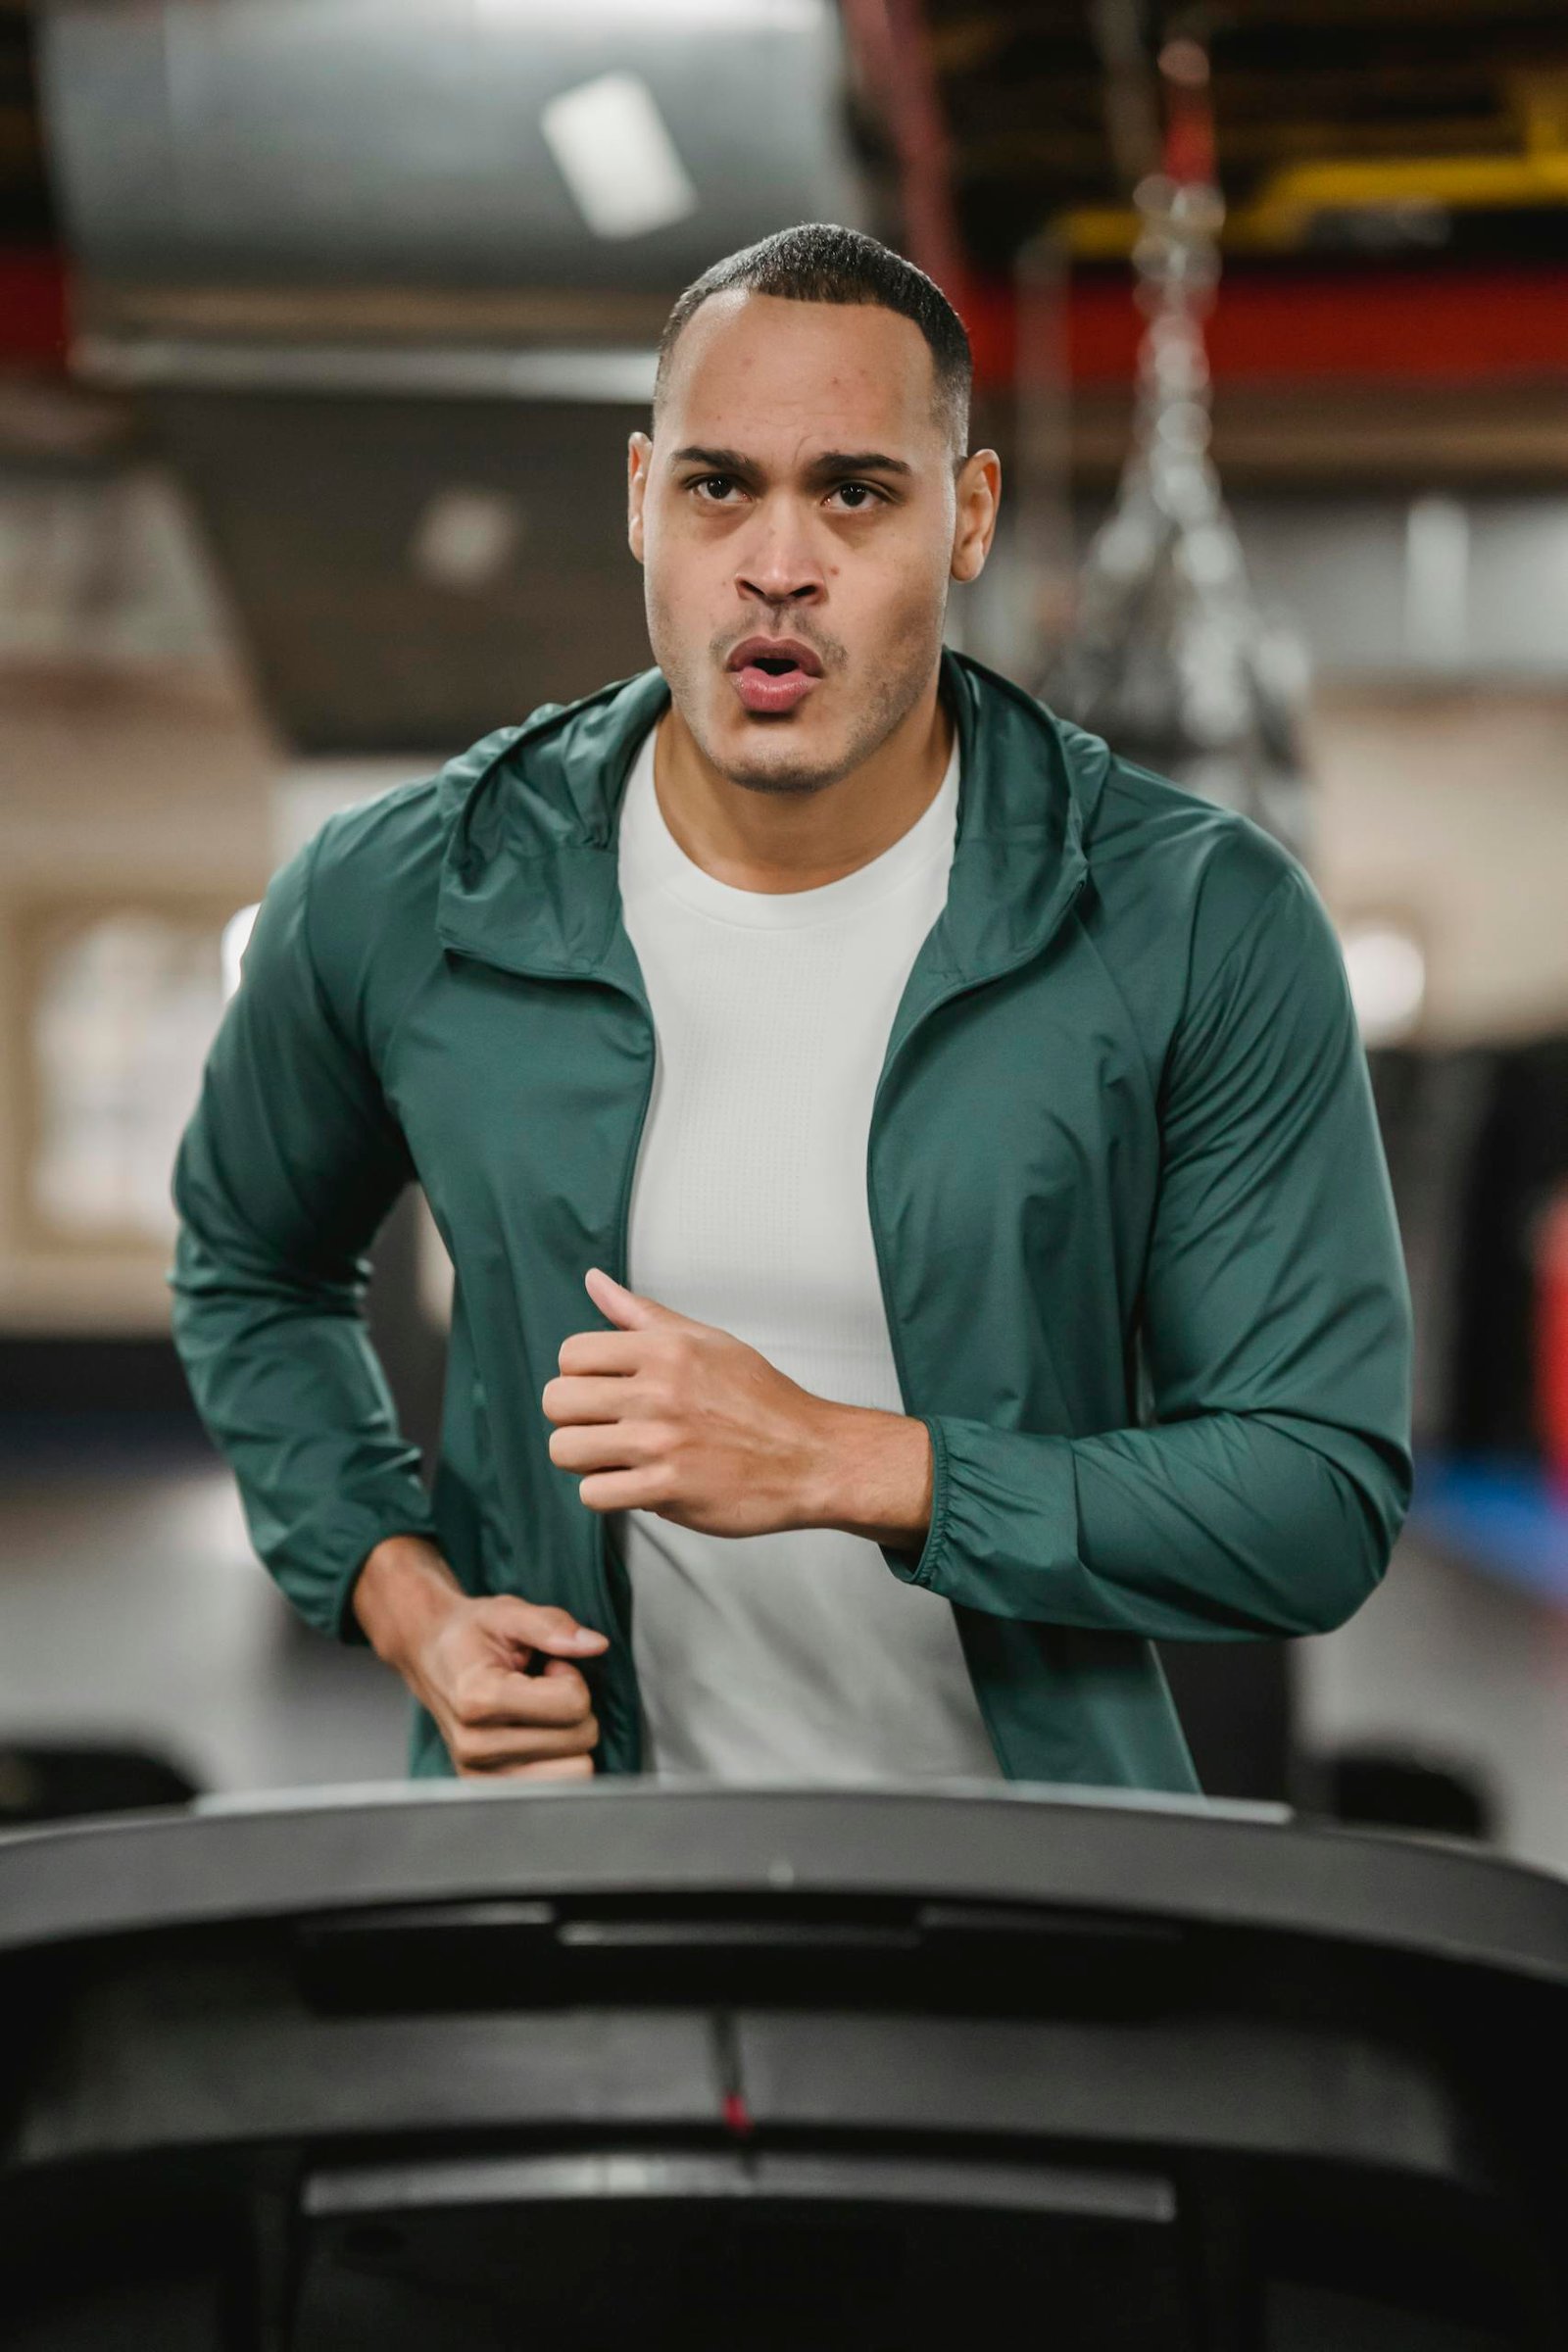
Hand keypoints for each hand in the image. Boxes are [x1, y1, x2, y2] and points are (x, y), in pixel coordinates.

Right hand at [353, 1536, 607, 1778]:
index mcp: (477, 1698)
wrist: (429, 1656)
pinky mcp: (488, 1789)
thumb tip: (596, 1644)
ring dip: (568, 1735)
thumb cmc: (470, 1634)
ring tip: (536, 1711)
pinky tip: (533, 1733)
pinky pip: (558, 1787)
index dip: (571, 1676)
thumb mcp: (507, 1612)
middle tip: (541, 1687)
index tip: (549, 1666)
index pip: (572, 1704)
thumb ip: (552, 1625)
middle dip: (574, 1706)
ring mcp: (480, 1773)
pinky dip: (559, 1759)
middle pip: (580, 1738)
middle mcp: (475, 1745)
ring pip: (576, 1770)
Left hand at [541, 1267, 837, 1538]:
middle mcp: (659, 1392)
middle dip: (574, 1417)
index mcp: (665, 1349)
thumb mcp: (707, 1341)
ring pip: (565, 1450)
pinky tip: (635, 1483)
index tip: (603, 1389)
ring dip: (585, 1459)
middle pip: (557, 1402)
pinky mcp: (666, 1489)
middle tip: (606, 1425)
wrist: (811, 1457)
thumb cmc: (763, 1400)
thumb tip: (594, 1281)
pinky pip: (593, 1495)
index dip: (579, 1375)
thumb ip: (643, 1314)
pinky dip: (608, 1493)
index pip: (571, 1354)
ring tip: (617, 1456)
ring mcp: (661, 1443)